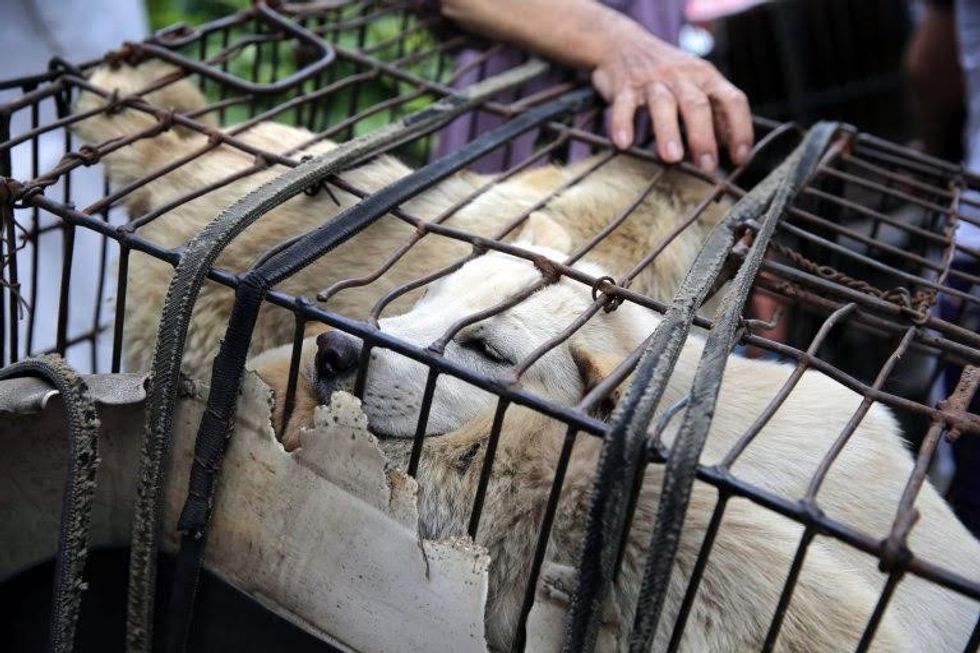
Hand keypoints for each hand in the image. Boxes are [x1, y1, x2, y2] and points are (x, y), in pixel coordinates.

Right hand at [591, 25, 752, 170]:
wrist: (624, 43)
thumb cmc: (667, 73)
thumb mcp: (696, 83)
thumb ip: (712, 111)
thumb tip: (729, 146)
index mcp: (706, 77)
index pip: (732, 100)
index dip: (740, 129)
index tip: (740, 158)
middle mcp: (682, 76)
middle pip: (697, 105)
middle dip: (703, 137)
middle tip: (706, 166)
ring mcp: (652, 80)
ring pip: (663, 104)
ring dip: (668, 132)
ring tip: (671, 158)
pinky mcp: (625, 86)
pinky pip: (624, 105)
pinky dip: (622, 124)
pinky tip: (624, 143)